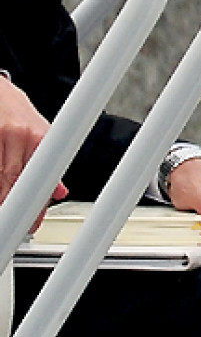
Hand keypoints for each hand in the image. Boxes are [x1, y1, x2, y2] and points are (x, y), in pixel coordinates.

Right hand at [0, 74, 63, 225]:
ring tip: (5, 208)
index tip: (32, 222)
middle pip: (13, 179)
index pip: (41, 176)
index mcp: (40, 137)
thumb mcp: (42, 133)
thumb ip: (49, 162)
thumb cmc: (19, 114)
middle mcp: (20, 135)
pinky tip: (0, 192)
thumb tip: (59, 191)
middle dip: (11, 204)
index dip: (36, 202)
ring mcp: (0, 136)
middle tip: (12, 222)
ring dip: (1, 194)